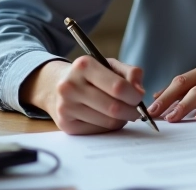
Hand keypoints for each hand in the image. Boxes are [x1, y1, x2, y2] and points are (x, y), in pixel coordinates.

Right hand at [21, 57, 144, 134]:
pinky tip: (106, 118)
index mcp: (84, 66)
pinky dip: (108, 127)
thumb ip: (131, 73)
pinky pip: (98, 131)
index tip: (139, 97)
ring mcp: (65, 107)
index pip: (118, 87)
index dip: (134, 95)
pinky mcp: (65, 125)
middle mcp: (70, 86)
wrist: (55, 86)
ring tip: (121, 112)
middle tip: (136, 110)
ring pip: (108, 122)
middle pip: (114, 107)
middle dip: (132, 111)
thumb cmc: (91, 75)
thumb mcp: (110, 65)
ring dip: (121, 120)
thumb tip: (140, 91)